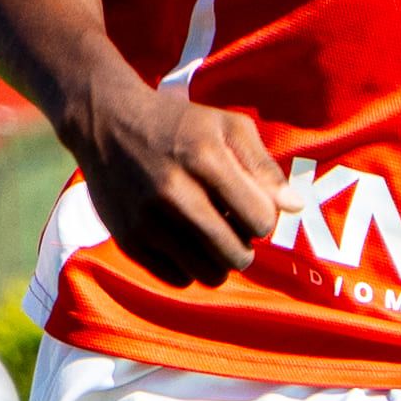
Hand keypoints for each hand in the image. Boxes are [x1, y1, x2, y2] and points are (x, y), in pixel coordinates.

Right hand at [73, 76, 281, 288]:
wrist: (105, 121)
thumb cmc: (179, 124)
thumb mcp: (227, 126)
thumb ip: (264, 167)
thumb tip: (294, 208)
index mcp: (204, 157)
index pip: (260, 219)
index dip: (264, 218)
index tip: (251, 206)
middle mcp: (173, 191)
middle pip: (236, 254)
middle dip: (245, 246)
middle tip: (234, 228)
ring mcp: (146, 219)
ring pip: (207, 273)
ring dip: (219, 262)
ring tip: (212, 237)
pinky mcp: (127, 239)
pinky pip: (177, 278)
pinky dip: (189, 268)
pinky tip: (186, 243)